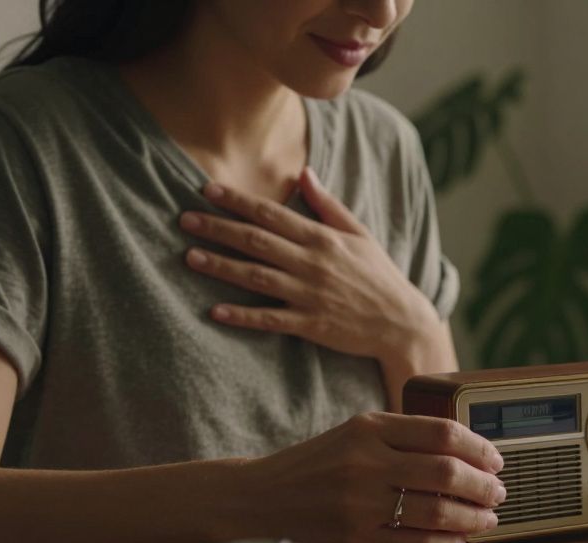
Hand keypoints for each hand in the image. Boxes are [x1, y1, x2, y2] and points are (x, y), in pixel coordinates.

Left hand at [179, 168, 439, 359]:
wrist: (402, 323)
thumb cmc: (380, 276)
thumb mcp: (360, 234)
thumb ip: (329, 205)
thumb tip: (305, 173)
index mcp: (323, 239)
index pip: (273, 214)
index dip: (238, 201)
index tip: (208, 190)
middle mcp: (313, 264)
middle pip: (257, 242)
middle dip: (219, 228)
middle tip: (185, 219)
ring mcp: (310, 295)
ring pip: (258, 277)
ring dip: (222, 266)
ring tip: (190, 256)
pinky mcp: (311, 325)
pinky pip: (270, 319)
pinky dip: (243, 315)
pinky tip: (216, 311)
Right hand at [241, 412, 505, 542]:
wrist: (251, 501)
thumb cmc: (312, 467)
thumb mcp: (352, 434)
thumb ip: (401, 436)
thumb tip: (465, 451)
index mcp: (368, 427)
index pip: (442, 432)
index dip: (480, 448)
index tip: (496, 460)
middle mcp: (365, 462)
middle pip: (447, 472)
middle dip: (484, 485)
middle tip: (498, 493)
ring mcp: (358, 503)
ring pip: (437, 511)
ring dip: (472, 517)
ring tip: (486, 519)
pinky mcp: (353, 540)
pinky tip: (457, 542)